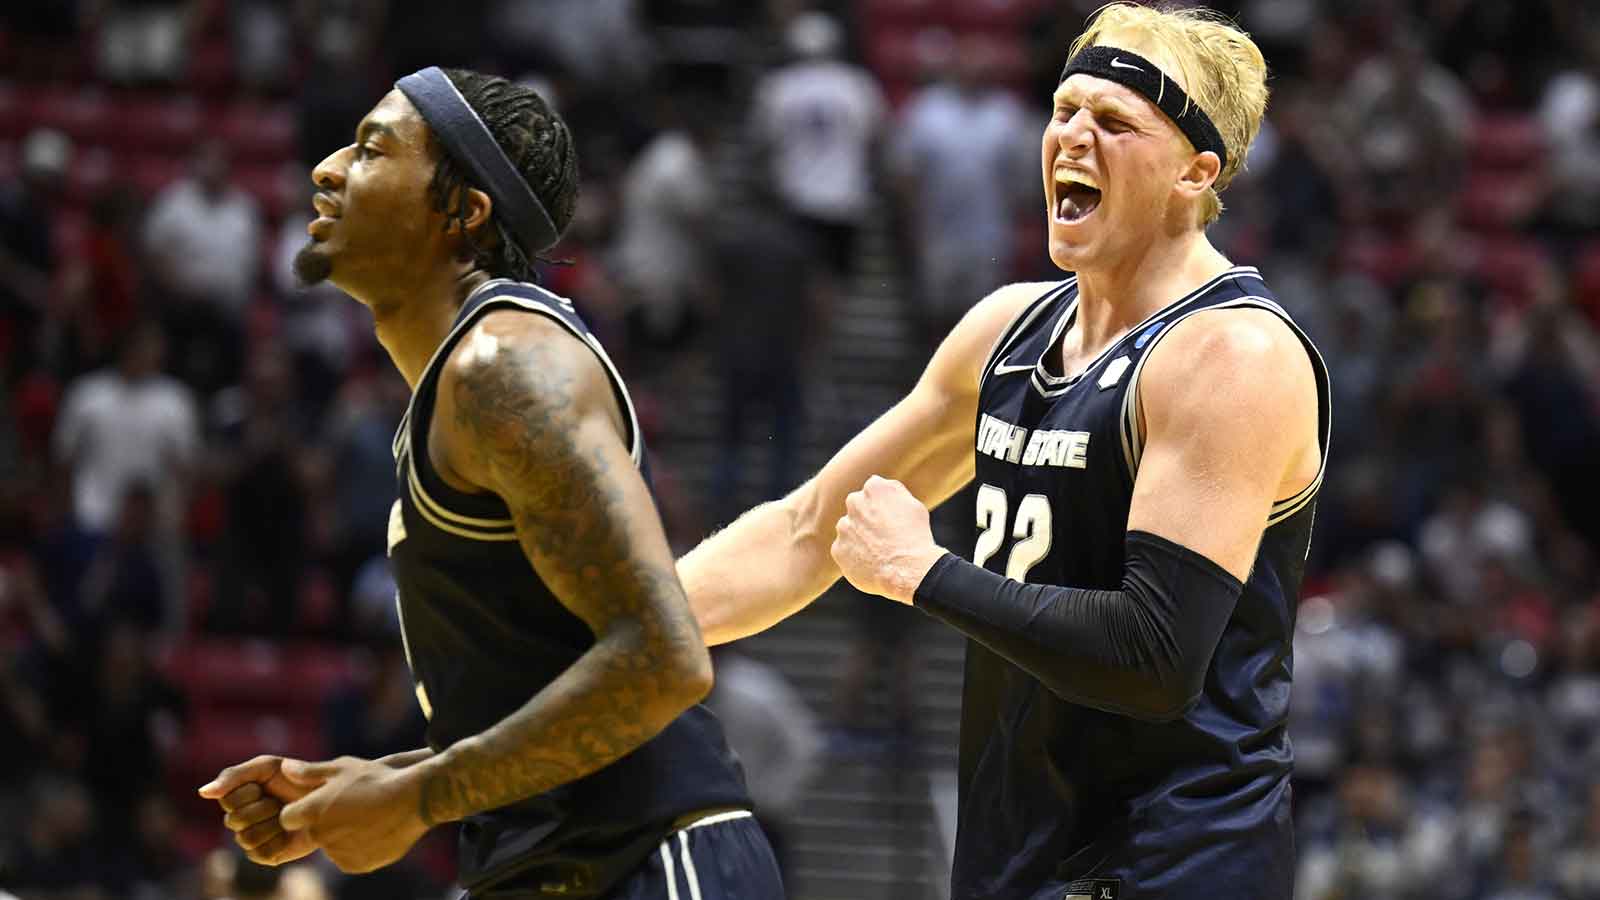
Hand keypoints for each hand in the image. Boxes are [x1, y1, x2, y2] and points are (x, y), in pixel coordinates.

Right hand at [198, 755, 318, 865]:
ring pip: (247, 838)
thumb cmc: (296, 780)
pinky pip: (261, 853)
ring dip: (272, 824)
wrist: (325, 799)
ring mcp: (250, 838)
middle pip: (235, 820)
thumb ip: (233, 776)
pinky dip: (278, 841)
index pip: (227, 800)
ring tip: (286, 817)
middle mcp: (239, 819)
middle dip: (263, 807)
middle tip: (280, 802)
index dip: (249, 793)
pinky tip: (288, 833)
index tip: (266, 786)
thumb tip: (202, 792)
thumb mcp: (267, 767)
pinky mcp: (265, 855)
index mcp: (236, 797)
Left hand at [277, 756, 430, 873]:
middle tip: (351, 807)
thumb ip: (310, 772)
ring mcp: (337, 853)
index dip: (302, 810)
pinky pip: (349, 857)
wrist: (413, 800)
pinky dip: (358, 848)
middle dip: (325, 823)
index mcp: (311, 811)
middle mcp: (320, 835)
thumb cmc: (376, 779)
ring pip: (332, 846)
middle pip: (312, 832)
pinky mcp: (355, 865)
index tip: (321, 802)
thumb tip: (284, 768)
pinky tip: (375, 831)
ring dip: (342, 836)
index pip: (288, 817)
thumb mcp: (342, 768)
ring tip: (368, 818)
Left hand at [832, 475, 946, 604]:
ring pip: (849, 529)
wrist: (907, 569)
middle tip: (883, 535)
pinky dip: (854, 556)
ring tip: (879, 552)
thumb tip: (883, 487)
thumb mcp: (913, 505)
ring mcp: (844, 526)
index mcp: (874, 487)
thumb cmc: (915, 536)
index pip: (873, 489)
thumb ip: (893, 491)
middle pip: (857, 507)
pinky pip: (844, 550)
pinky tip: (871, 563)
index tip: (891, 518)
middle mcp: (854, 503)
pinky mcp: (838, 549)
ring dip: (858, 536)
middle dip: (866, 517)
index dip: (883, 505)